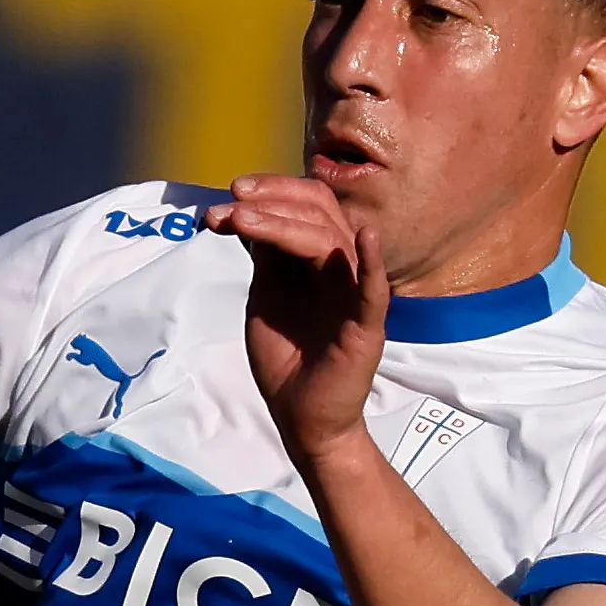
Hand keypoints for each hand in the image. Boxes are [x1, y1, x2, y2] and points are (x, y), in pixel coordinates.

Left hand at [202, 175, 388, 466]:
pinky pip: (375, 290)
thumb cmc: (285, 355)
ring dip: (288, 225)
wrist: (299, 413)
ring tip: (245, 220)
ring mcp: (354, 294)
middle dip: (274, 200)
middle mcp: (340, 268)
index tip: (230, 194)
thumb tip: (244, 210)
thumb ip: (265, 257)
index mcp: (318, 258)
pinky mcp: (366, 327)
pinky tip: (366, 236)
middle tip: (234, 200)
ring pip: (334, 243)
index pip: (306, 206)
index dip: (273, 192)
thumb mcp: (267, 295)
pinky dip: (373, 262)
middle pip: (321, 213)